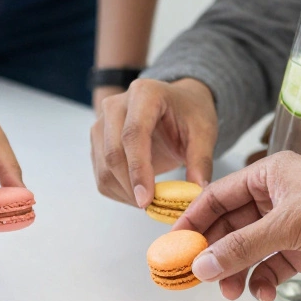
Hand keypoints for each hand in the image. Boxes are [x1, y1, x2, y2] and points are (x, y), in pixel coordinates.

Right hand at [92, 77, 217, 206]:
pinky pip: (101, 174)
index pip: (133, 134)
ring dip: (124, 192)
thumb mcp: (203, 131)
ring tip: (150, 201)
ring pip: (103, 168)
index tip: (147, 199)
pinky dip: (118, 192)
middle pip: (113, 153)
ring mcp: (101, 123)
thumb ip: (201, 160)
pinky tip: (139, 193)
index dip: (138, 169)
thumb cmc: (189, 114)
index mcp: (144, 94)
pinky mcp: (97, 141)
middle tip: (152, 207)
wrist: (175, 104)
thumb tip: (197, 190)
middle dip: (130, 186)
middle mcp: (115, 105)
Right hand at [176, 152, 300, 300]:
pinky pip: (273, 266)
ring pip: (250, 249)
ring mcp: (292, 225)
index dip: (193, 220)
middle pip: (231, 226)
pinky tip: (261, 294)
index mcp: (268, 176)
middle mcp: (276, 198)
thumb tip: (201, 266)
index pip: (217, 197)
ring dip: (238, 270)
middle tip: (197, 278)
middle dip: (215, 252)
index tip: (173, 246)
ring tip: (230, 292)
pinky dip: (263, 280)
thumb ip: (243, 247)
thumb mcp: (290, 225)